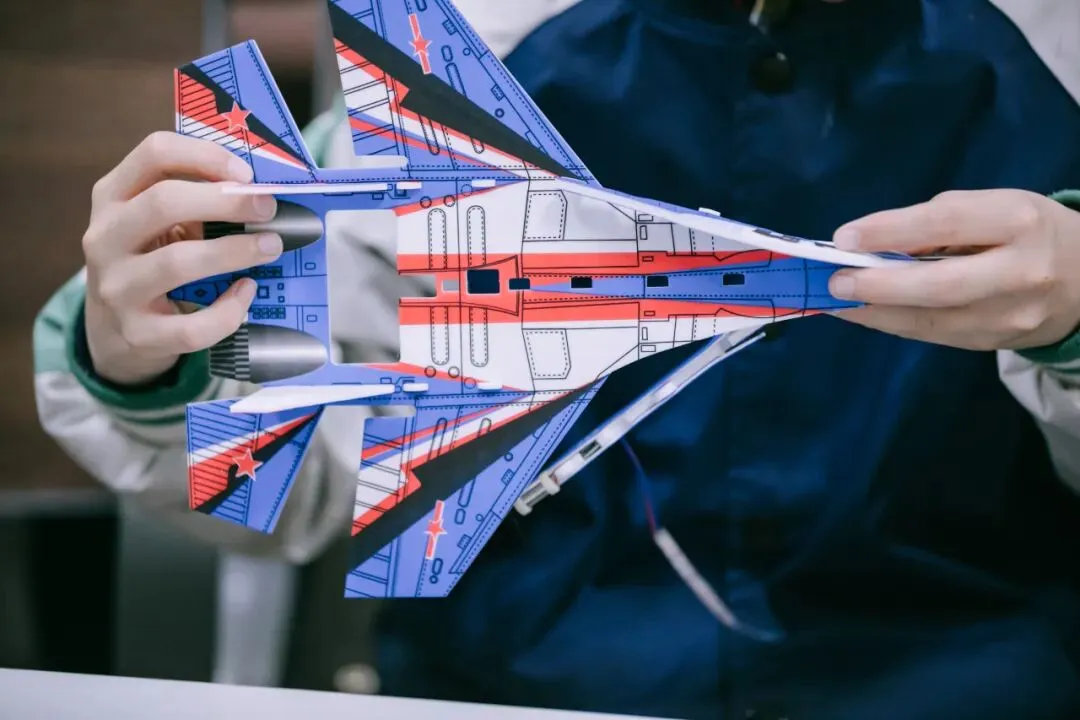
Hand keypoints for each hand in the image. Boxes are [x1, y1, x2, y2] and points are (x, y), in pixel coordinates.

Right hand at [83, 132, 282, 385]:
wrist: (113, 330)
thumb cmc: (149, 261)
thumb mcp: (155, 224)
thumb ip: (194, 204)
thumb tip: (261, 196)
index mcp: (112, 197)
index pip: (154, 153)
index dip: (205, 156)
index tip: (246, 173)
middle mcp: (106, 238)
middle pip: (163, 202)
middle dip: (226, 201)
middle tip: (268, 208)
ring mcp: (117, 288)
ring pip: (177, 262)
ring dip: (234, 251)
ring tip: (271, 246)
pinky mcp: (137, 333)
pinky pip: (192, 326)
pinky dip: (228, 311)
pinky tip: (246, 293)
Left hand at [827, 189, 1079, 350]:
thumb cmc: (1027, 232)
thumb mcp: (995, 208)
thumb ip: (939, 221)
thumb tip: (874, 244)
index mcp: (1019, 222)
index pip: (946, 224)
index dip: (890, 231)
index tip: (844, 238)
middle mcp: (1020, 273)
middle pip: (939, 285)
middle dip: (879, 286)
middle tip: (835, 282)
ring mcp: (1009, 316)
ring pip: (931, 320)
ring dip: (875, 312)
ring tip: (837, 301)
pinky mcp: (994, 343)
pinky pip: (933, 335)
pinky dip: (893, 323)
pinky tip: (866, 313)